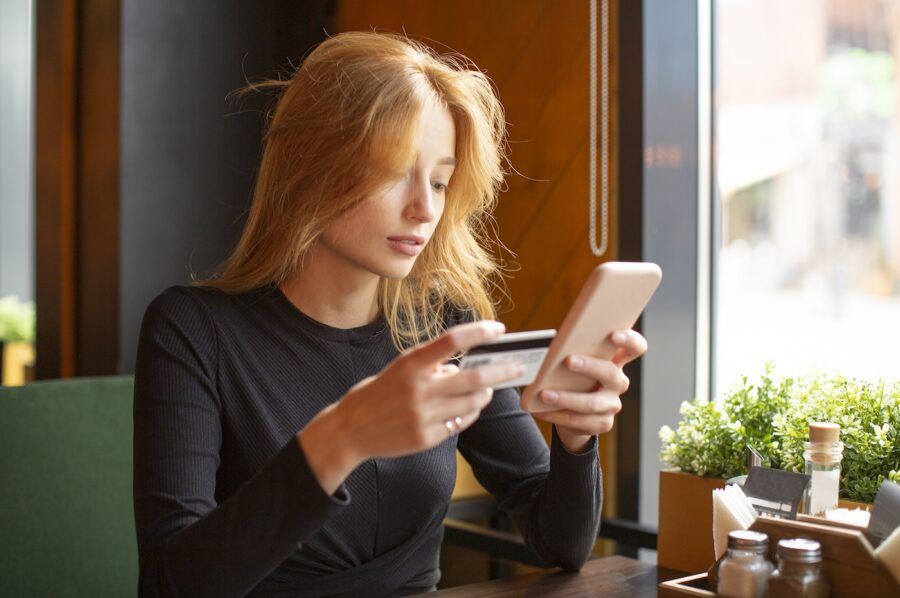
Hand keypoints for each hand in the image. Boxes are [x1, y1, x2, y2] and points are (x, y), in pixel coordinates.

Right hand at [299, 320, 524, 493]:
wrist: (348, 431)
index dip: (480, 332)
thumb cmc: (377, 394)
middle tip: (517, 366)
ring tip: (489, 388)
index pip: (452, 340)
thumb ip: (430, 368)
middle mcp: (418, 389)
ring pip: (472, 403)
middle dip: (501, 371)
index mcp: (410, 364)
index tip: (499, 329)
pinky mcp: (426, 438)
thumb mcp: (398, 371)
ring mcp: (423, 416)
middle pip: (474, 377)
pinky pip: (460, 423)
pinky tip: (469, 408)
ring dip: (485, 393)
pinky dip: (469, 414)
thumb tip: (464, 369)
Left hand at [532, 329, 647, 451]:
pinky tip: (541, 411)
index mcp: (615, 361)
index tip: (614, 335)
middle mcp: (618, 382)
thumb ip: (572, 351)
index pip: (635, 348)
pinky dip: (557, 415)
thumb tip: (555, 349)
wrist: (571, 413)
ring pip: (592, 403)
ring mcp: (612, 404)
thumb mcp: (574, 362)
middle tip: (568, 361)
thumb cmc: (571, 378)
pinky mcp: (602, 423)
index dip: (629, 340)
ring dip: (566, 398)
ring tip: (544, 394)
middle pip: (611, 374)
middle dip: (589, 367)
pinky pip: (580, 421)